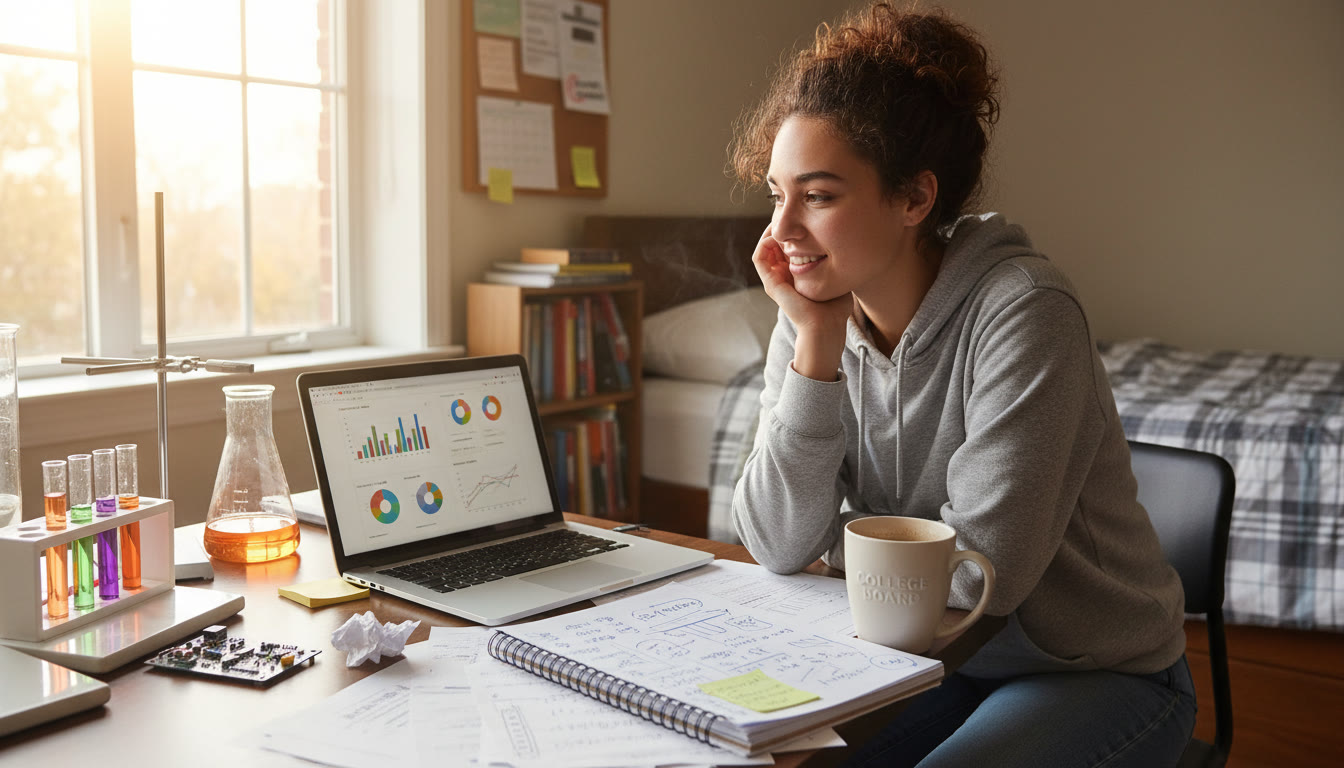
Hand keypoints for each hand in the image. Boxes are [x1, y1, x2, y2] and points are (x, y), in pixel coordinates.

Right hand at [752, 225, 849, 379]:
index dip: (794, 229)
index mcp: (796, 274)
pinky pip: (759, 256)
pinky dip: (765, 241)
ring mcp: (775, 280)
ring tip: (782, 218)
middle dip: (782, 226)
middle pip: (775, 243)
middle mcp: (783, 275)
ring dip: (771, 231)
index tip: (804, 215)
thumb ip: (837, 260)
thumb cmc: (836, 307)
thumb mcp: (838, 275)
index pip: (789, 245)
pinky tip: (777, 231)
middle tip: (791, 211)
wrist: (827, 327)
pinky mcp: (771, 283)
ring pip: (765, 247)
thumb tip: (847, 241)